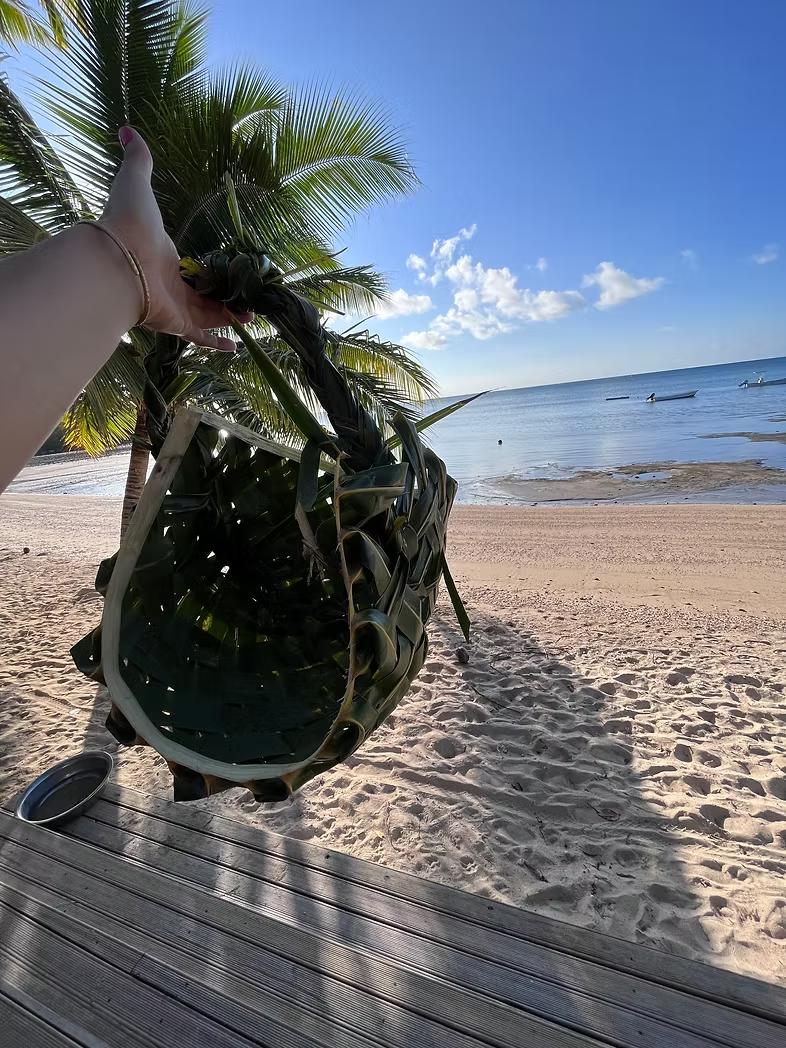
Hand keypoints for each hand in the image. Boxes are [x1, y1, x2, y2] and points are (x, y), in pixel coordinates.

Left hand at [99, 126, 247, 350]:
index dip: (206, 269)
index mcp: (163, 257)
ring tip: (251, 315)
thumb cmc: (128, 223)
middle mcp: (169, 284)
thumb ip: (138, 160)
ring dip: (229, 316)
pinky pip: (201, 337)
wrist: (116, 260)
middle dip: (224, 296)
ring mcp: (174, 306)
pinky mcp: (177, 323)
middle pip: (202, 293)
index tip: (224, 269)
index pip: (189, 267)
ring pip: (207, 316)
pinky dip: (218, 343)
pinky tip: (236, 345)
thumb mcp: (136, 183)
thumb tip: (126, 129)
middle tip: (245, 294)